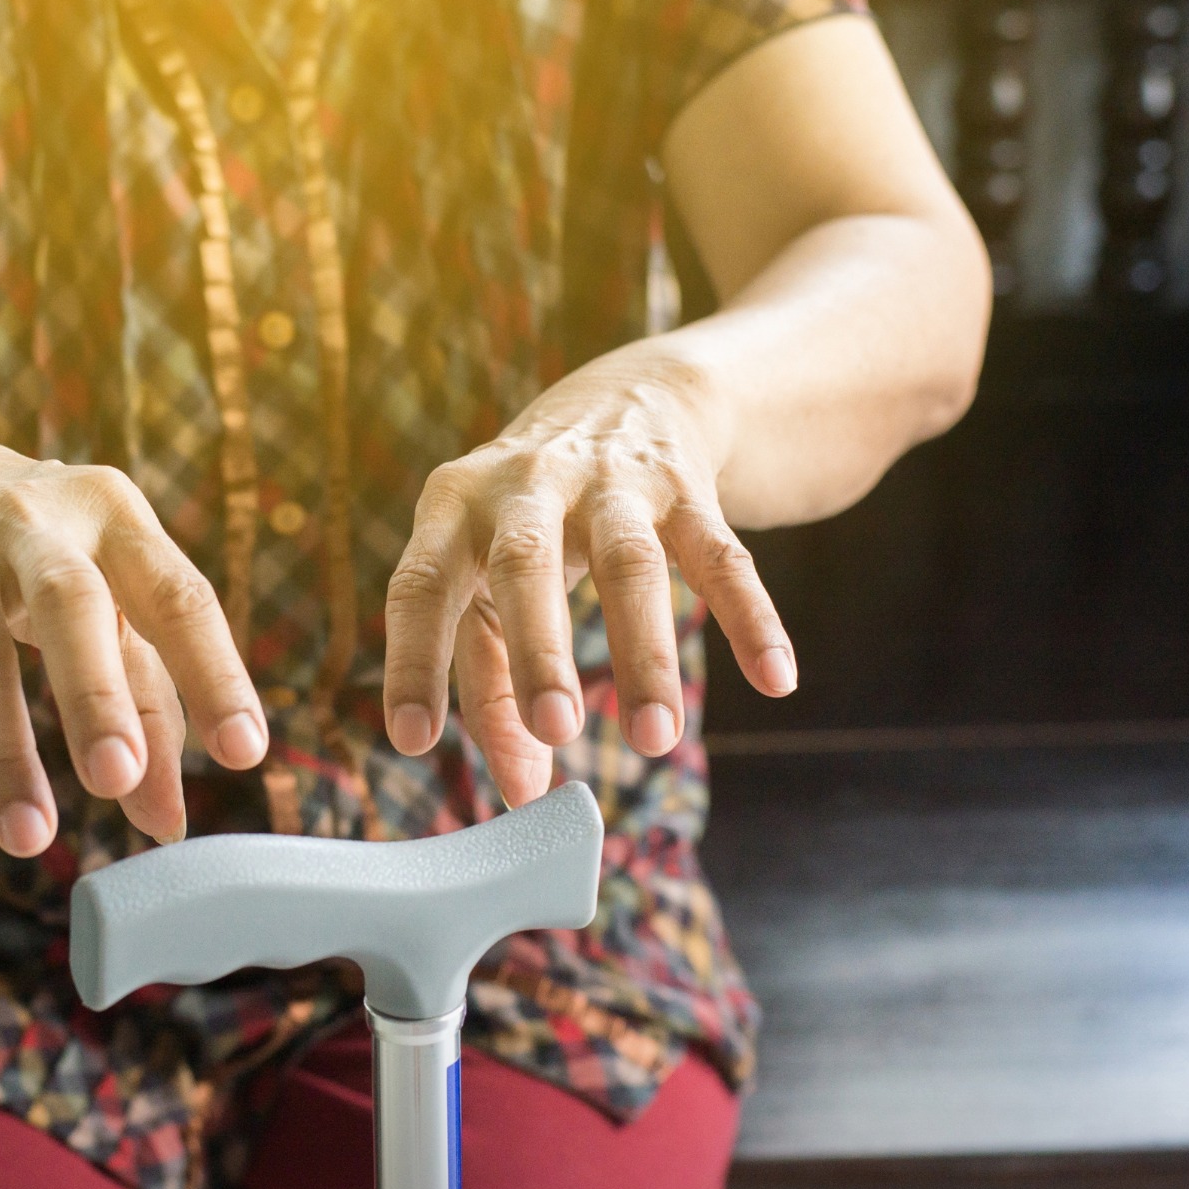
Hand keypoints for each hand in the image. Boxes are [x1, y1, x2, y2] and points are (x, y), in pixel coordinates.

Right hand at [0, 432, 269, 862]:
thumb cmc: (43, 559)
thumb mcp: (108, 603)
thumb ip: (150, 706)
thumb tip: (166, 823)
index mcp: (114, 517)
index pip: (177, 595)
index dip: (214, 672)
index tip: (244, 753)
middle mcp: (31, 523)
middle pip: (67, 603)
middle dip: (93, 694)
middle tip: (116, 779)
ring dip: (0, 751)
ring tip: (28, 838)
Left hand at [381, 352, 795, 807]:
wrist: (628, 395)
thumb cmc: (529, 520)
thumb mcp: (487, 582)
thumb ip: (490, 684)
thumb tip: (517, 792)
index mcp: (454, 508)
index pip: (421, 583)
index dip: (414, 659)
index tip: (413, 741)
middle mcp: (526, 485)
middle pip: (526, 565)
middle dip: (539, 652)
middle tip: (556, 733)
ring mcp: (610, 482)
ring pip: (630, 565)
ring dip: (644, 654)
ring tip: (654, 741)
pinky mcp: (686, 485)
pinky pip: (721, 555)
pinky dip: (749, 617)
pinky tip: (775, 678)